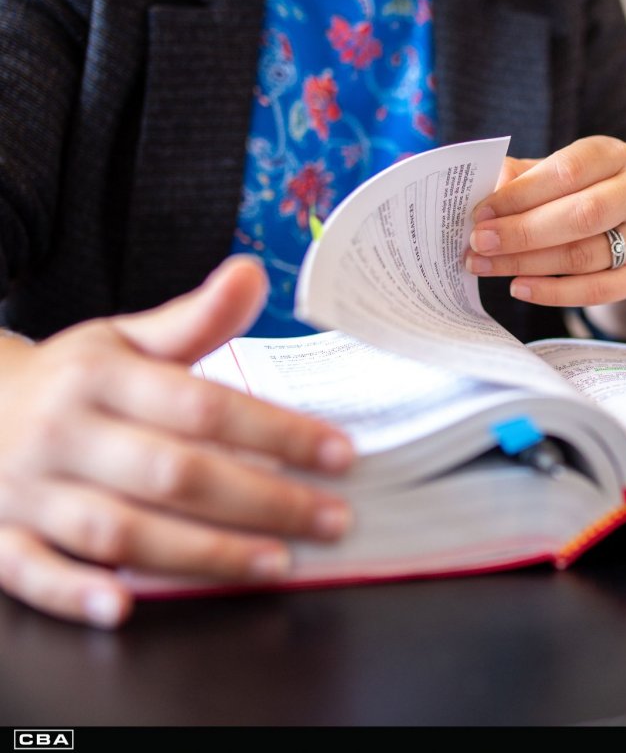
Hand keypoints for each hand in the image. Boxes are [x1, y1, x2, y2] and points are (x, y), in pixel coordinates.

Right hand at [0, 256, 354, 627]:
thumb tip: (253, 273)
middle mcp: (66, 434)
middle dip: (263, 501)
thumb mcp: (124, 339)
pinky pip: (30, 573)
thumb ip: (194, 318)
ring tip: (278, 564)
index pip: (203, 407)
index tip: (340, 453)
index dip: (276, 432)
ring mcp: (29, 491)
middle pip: (175, 474)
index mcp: (101, 378)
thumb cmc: (71, 379)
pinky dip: (74, 593)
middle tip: (332, 518)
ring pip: (119, 530)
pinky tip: (125, 607)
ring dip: (202, 553)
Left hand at [466, 136, 625, 305]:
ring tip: (486, 267)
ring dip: (529, 264)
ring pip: (586, 255)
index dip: (521, 193)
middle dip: (523, 232)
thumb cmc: (582, 194)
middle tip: (479, 244)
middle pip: (583, 215)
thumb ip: (521, 178)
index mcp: (613, 155)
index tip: (481, 213)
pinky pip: (599, 290)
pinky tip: (520, 288)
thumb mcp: (555, 175)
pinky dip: (555, 293)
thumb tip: (484, 192)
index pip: (568, 171)